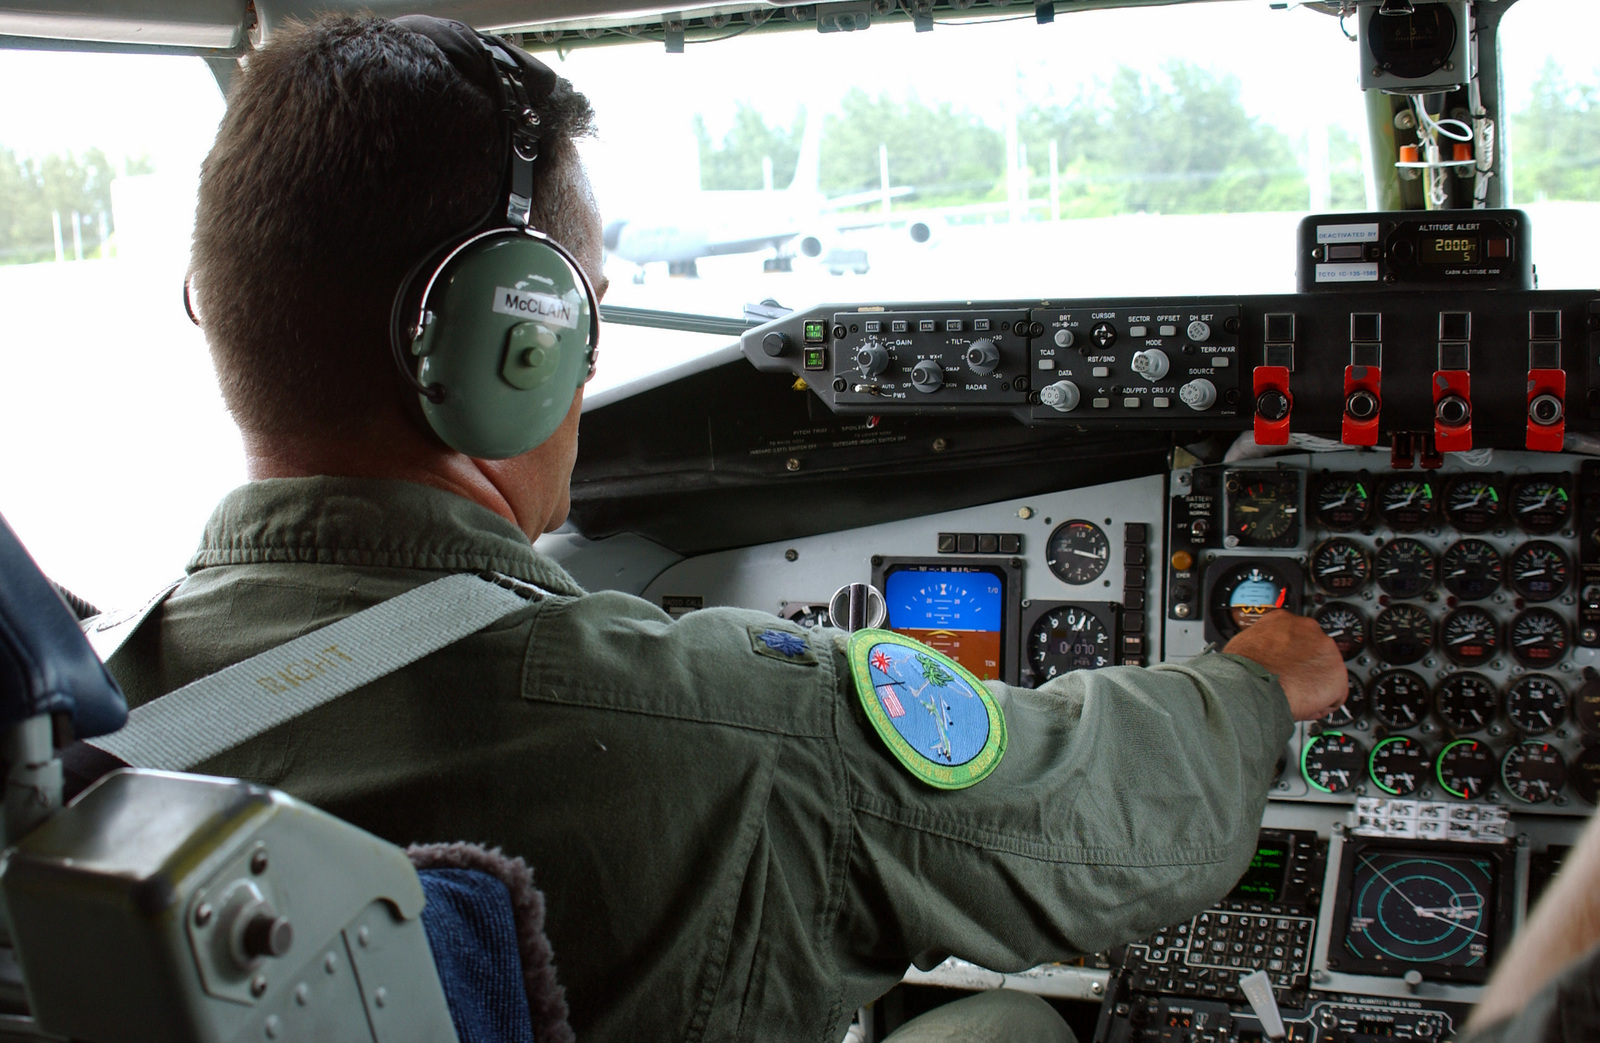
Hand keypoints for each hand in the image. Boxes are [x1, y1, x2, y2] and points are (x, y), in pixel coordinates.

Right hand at [1222, 610, 1345, 721]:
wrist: (1251, 686)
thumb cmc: (1242, 669)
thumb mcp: (1246, 643)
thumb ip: (1265, 644)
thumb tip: (1265, 653)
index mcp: (1285, 619)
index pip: (1298, 635)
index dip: (1294, 652)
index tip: (1288, 662)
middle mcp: (1309, 629)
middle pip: (1316, 652)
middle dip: (1306, 666)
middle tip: (1291, 679)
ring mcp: (1326, 651)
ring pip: (1326, 673)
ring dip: (1314, 684)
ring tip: (1294, 693)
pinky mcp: (1337, 676)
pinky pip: (1335, 695)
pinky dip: (1322, 703)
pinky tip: (1303, 704)